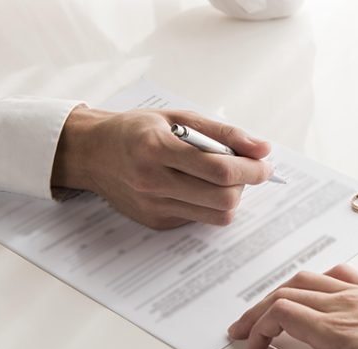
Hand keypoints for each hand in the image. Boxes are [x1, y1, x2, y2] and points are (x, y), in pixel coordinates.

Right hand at [51, 106, 273, 228]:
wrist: (91, 153)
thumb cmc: (136, 130)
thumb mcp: (178, 118)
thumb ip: (224, 133)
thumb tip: (262, 149)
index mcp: (158, 149)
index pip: (220, 169)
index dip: (251, 170)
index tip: (265, 165)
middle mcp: (153, 182)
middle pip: (223, 199)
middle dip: (243, 185)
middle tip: (243, 170)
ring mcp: (154, 207)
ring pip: (215, 215)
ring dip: (229, 198)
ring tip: (219, 178)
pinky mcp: (156, 222)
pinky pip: (199, 219)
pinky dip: (208, 204)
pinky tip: (195, 186)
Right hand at [228, 265, 357, 348]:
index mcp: (339, 327)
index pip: (282, 315)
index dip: (258, 329)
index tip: (253, 348)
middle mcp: (342, 303)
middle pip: (283, 294)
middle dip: (255, 312)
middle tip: (240, 330)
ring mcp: (356, 291)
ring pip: (302, 280)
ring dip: (276, 293)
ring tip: (263, 309)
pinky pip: (331, 273)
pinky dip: (310, 280)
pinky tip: (312, 289)